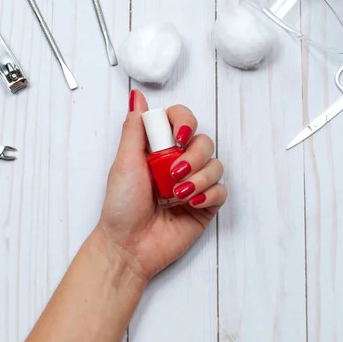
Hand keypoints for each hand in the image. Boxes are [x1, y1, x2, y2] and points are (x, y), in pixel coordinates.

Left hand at [98, 90, 226, 279]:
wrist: (128, 245)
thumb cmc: (121, 205)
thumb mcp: (124, 162)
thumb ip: (135, 128)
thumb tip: (137, 96)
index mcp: (159, 148)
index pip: (182, 119)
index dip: (185, 121)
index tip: (177, 137)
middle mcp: (179, 161)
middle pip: (204, 141)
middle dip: (193, 156)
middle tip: (173, 174)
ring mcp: (193, 183)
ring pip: (216, 165)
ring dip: (199, 178)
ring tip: (177, 195)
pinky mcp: (204, 205)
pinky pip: (221, 190)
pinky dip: (209, 194)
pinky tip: (191, 203)